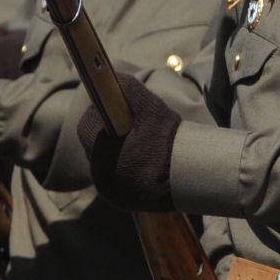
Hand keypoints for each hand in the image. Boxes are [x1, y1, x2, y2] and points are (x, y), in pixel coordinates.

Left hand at [77, 73, 178, 211]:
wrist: (193, 180)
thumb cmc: (169, 143)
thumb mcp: (151, 108)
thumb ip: (128, 89)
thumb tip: (111, 77)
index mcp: (104, 158)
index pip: (86, 127)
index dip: (98, 114)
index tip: (113, 108)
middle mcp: (103, 180)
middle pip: (95, 145)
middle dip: (109, 132)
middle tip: (131, 124)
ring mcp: (112, 194)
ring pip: (105, 161)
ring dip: (117, 149)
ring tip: (142, 143)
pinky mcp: (123, 202)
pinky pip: (115, 176)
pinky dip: (125, 165)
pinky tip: (144, 160)